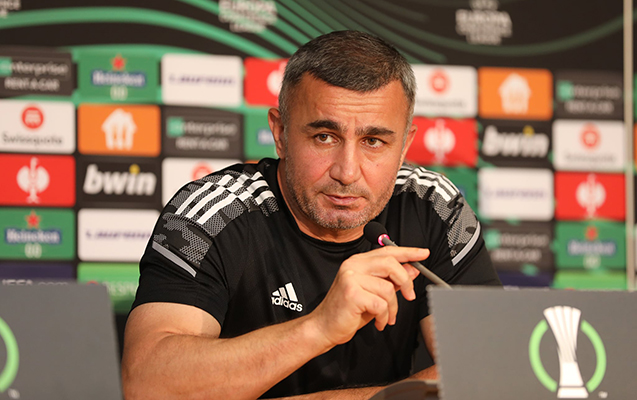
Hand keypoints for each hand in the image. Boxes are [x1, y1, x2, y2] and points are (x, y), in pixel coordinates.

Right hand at [310, 246, 429, 346]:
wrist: (324, 327)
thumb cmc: (348, 311)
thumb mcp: (374, 293)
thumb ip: (391, 280)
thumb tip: (412, 270)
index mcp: (358, 262)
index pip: (387, 251)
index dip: (408, 251)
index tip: (423, 253)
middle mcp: (353, 266)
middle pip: (390, 264)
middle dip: (405, 281)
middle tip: (410, 296)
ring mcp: (351, 278)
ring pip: (388, 288)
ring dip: (393, 308)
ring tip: (386, 317)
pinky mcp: (352, 294)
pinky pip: (381, 304)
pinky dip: (384, 316)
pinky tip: (378, 322)